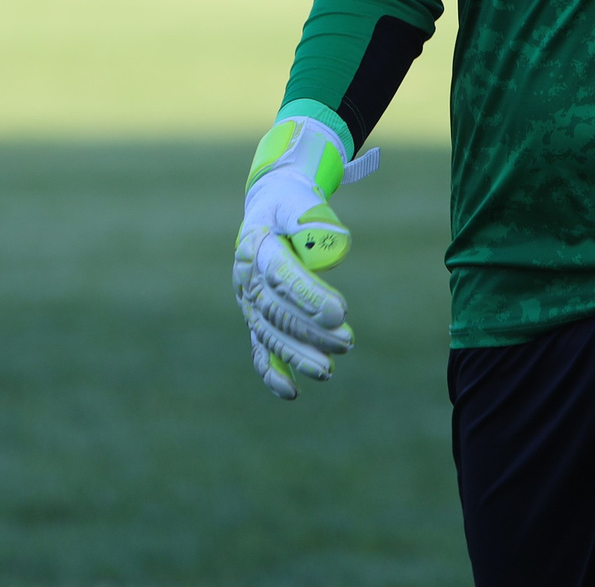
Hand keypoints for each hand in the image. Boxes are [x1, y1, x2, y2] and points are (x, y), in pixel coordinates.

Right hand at [233, 115, 376, 399]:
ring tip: (328, 369)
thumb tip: (336, 245)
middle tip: (348, 343)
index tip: (340, 312)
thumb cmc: (291, 204)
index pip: (282, 275)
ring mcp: (248, 302)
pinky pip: (259, 347)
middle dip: (312, 331)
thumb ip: (314, 220)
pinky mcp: (255, 317)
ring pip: (270, 334)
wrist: (269, 208)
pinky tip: (291, 392)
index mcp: (257, 246)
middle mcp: (247, 278)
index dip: (309, 295)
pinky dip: (272, 371)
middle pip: (277, 311)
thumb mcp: (301, 201)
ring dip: (298, 355)